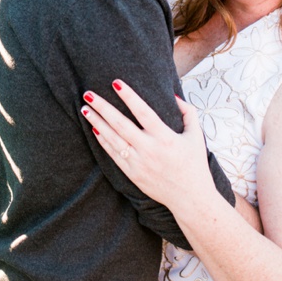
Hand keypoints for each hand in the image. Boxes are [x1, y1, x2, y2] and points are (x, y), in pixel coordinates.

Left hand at [82, 81, 214, 212]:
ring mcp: (138, 162)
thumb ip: (188, 113)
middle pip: (120, 124)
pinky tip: (94, 129)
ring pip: (112, 139)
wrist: (189, 197)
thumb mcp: (196, 136)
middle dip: (103, 107)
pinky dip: (103, 141)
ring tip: (85, 109)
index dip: (129, 96)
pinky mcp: (132, 173)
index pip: (143, 112)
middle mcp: (149, 149)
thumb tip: (173, 96)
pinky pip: (113, 154)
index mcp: (165, 138)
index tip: (116, 82)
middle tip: (88, 94)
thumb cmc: (194, 164)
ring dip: (97, 122)